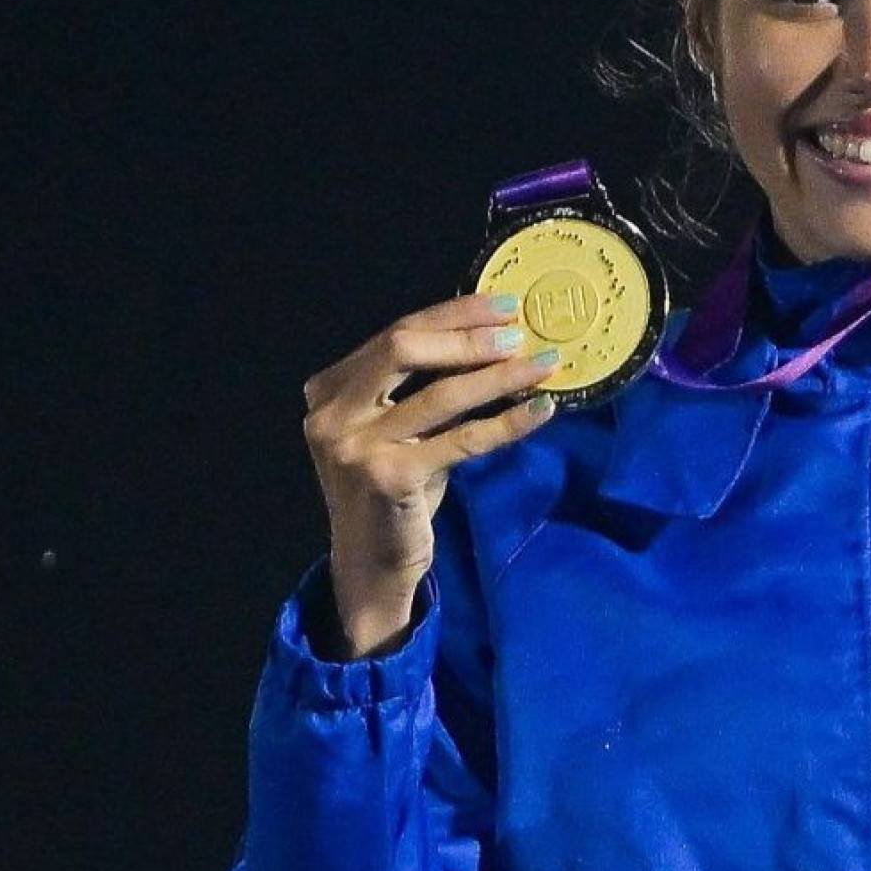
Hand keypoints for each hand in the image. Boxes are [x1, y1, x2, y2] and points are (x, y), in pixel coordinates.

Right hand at [299, 293, 560, 657]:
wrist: (371, 564)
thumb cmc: (393, 492)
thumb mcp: (399, 432)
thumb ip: (423, 387)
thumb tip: (493, 341)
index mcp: (329, 390)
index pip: (395, 333)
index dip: (452, 315)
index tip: (502, 306)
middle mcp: (331, 414)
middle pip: (404, 348)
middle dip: (469, 335)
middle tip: (520, 333)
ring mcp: (354, 446)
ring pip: (440, 394)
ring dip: (499, 376)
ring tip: (542, 365)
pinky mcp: (387, 477)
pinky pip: (461, 439)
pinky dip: (507, 423)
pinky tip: (541, 411)